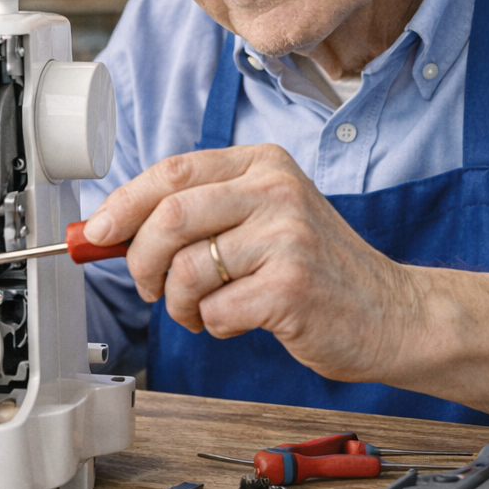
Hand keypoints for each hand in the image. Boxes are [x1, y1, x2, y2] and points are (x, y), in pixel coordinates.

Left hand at [81, 144, 419, 380]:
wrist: (393, 314)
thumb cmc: (317, 270)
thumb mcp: (263, 219)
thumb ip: (198, 214)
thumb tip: (111, 230)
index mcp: (263, 164)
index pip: (172, 172)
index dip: (123, 204)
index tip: (96, 233)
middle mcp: (276, 191)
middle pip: (170, 215)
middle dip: (140, 259)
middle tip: (147, 285)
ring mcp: (287, 237)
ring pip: (186, 268)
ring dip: (177, 303)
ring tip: (199, 311)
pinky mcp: (292, 287)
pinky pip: (215, 310)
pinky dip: (212, 325)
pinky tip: (237, 321)